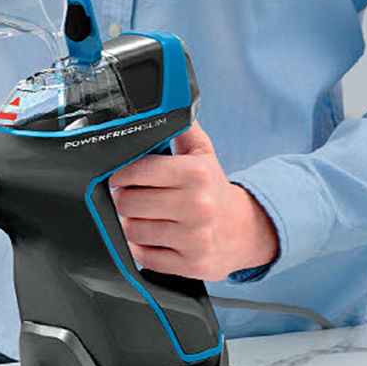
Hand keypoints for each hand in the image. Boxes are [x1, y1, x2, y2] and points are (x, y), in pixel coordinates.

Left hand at [107, 122, 278, 281]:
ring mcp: (194, 238)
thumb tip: (168, 100)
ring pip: (131, 230)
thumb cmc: (213, 189)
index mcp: (195, 174)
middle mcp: (196, 206)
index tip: (122, 176)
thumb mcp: (202, 153)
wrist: (247, 230)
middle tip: (134, 197)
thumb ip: (181, 127)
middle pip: (126, 202)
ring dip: (131, 224)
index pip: (134, 170)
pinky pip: (143, 256)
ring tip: (145, 217)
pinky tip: (154, 237)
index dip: (120, 174)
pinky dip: (142, 247)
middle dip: (124, 199)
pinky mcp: (191, 265)